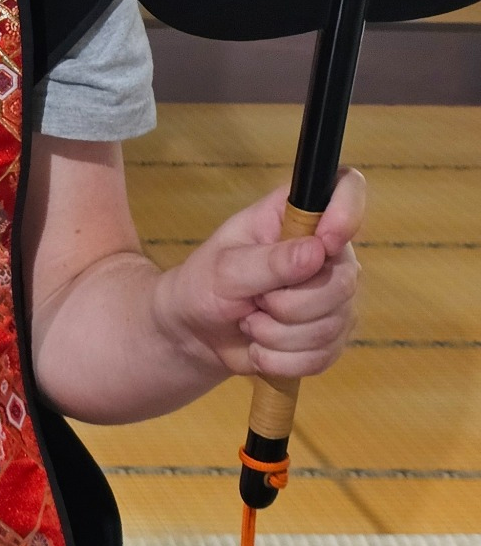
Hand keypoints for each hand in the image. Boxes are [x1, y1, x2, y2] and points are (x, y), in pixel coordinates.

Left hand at [153, 168, 363, 382]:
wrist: (198, 331)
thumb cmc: (205, 284)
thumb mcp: (224, 268)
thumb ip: (269, 261)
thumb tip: (318, 251)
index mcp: (296, 215)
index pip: (346, 187)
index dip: (347, 211)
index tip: (324, 243)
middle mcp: (326, 251)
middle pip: (344, 279)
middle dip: (290, 303)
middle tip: (254, 300)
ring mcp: (334, 296)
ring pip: (334, 323)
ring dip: (280, 334)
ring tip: (250, 322)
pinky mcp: (332, 336)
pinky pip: (324, 354)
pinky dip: (284, 359)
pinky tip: (260, 347)